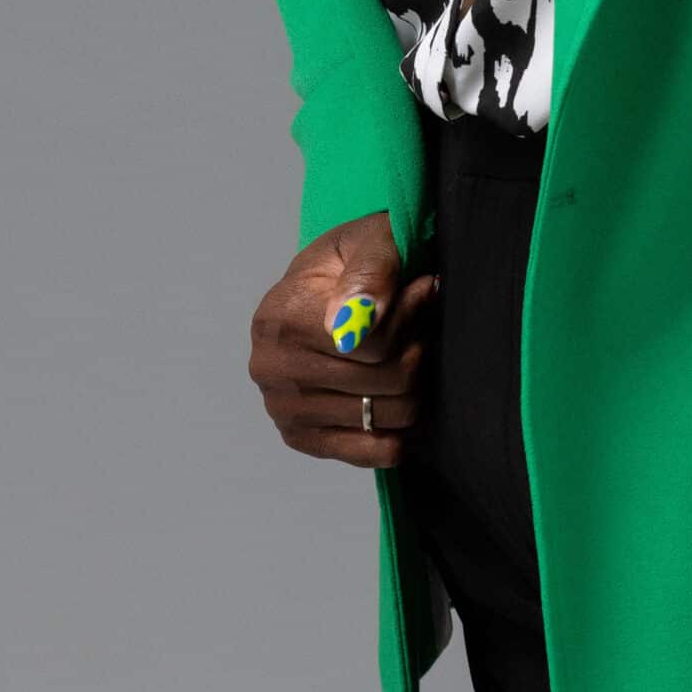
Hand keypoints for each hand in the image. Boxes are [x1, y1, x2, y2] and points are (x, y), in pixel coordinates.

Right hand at [247, 211, 437, 469]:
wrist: (326, 287)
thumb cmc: (353, 261)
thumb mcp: (370, 239)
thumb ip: (372, 269)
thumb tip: (358, 318)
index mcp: (280, 317)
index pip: (374, 344)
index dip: (412, 316)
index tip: (421, 290)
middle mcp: (270, 368)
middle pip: (386, 383)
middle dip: (416, 351)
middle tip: (419, 325)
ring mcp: (283, 408)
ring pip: (387, 416)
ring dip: (414, 386)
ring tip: (406, 351)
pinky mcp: (301, 437)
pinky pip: (372, 452)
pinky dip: (398, 428)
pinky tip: (398, 397)